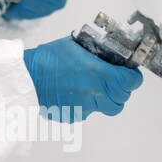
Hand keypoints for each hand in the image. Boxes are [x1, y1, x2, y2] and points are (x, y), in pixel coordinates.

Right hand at [22, 36, 142, 121]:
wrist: (27, 77)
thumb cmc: (48, 58)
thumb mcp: (77, 45)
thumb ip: (98, 51)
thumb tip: (112, 51)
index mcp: (100, 75)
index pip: (131, 82)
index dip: (134, 77)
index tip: (130, 73)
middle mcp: (95, 94)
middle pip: (122, 98)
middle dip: (122, 89)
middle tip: (115, 80)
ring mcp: (85, 108)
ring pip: (107, 108)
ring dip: (107, 99)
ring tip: (97, 88)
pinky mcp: (74, 116)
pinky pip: (89, 112)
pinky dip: (88, 104)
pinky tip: (77, 92)